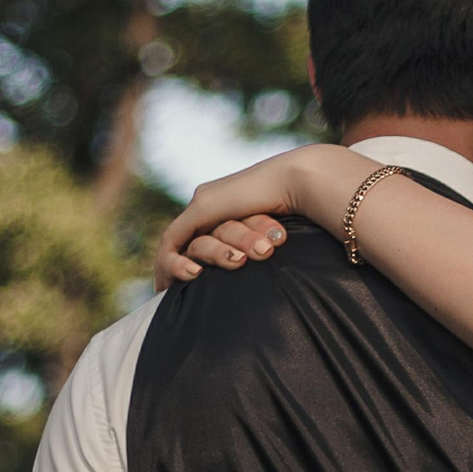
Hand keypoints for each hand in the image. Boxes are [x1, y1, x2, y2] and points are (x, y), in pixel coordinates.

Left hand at [152, 142, 370, 288]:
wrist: (301, 181)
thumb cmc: (304, 209)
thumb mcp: (275, 234)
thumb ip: (264, 245)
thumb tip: (266, 267)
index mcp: (228, 203)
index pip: (199, 231)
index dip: (190, 257)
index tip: (189, 281)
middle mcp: (211, 200)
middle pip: (183, 236)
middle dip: (173, 266)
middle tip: (168, 290)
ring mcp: (205, 202)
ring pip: (178, 240)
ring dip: (176, 268)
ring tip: (177, 290)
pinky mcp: (203, 209)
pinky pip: (174, 239)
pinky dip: (170, 262)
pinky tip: (170, 283)